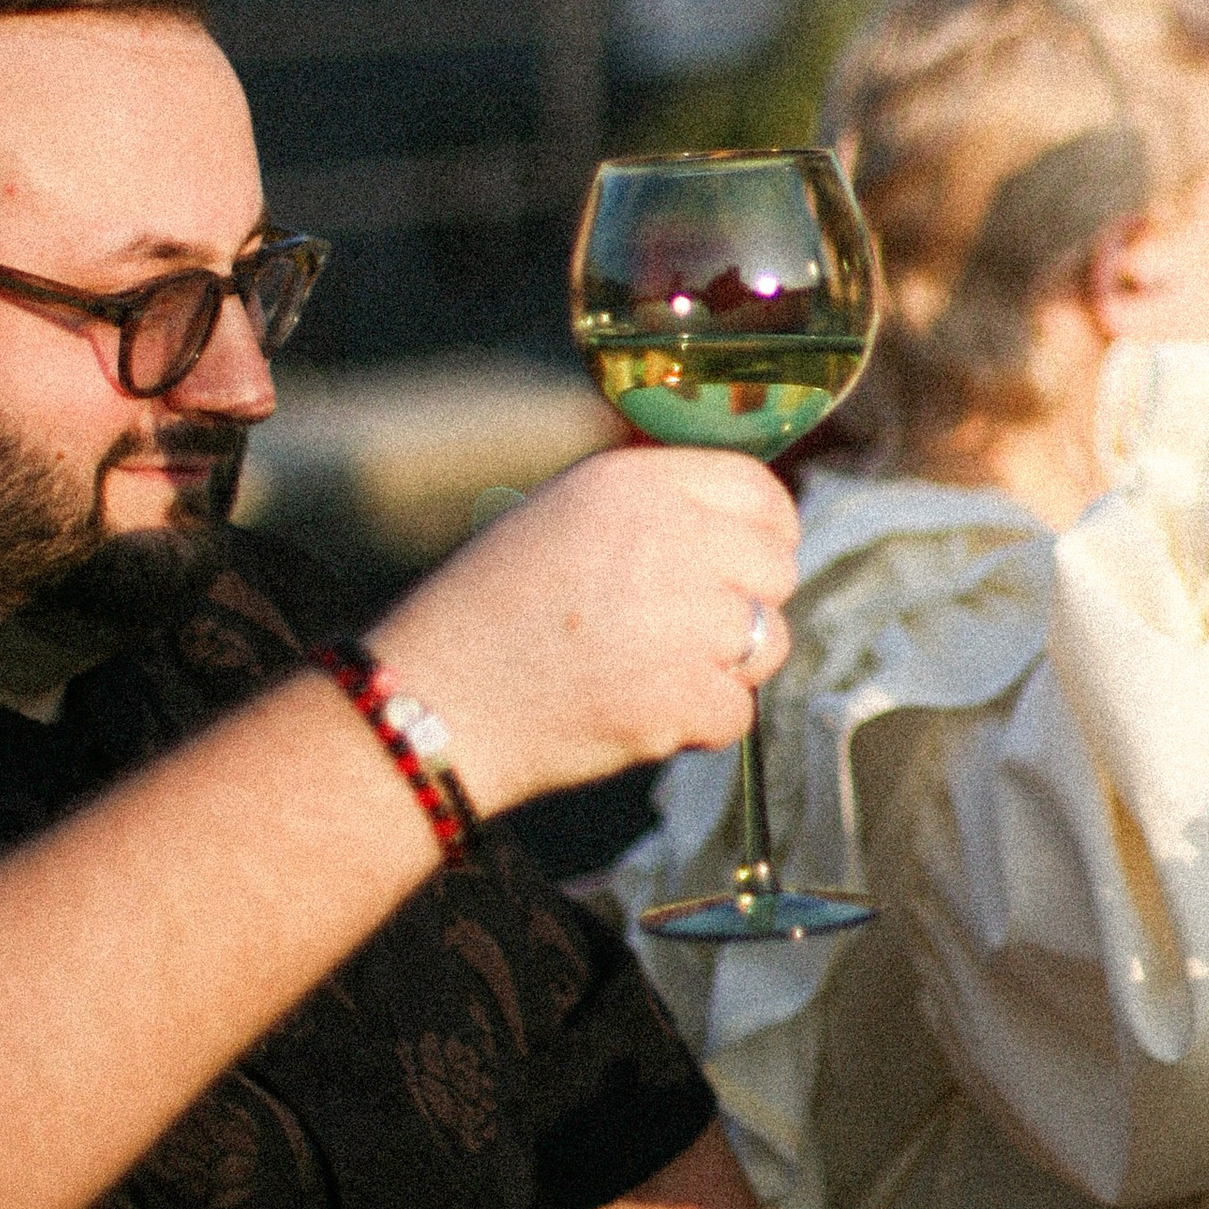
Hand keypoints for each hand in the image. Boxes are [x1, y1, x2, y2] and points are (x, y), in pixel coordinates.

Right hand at [371, 446, 797, 818]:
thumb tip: (737, 517)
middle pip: (777, 569)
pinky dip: (696, 726)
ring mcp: (680, 619)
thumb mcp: (563, 514)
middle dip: (742, 605)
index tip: (744, 564)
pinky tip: (635, 713)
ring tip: (648, 672)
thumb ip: (652, 505)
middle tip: (680, 632)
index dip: (764, 532)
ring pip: (767, 641)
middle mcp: (668, 537)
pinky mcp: (680, 696)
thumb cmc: (490, 611)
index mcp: (636, 483)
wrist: (431, 703)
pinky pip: (736, 712)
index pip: (759, 491)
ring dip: (725, 667)